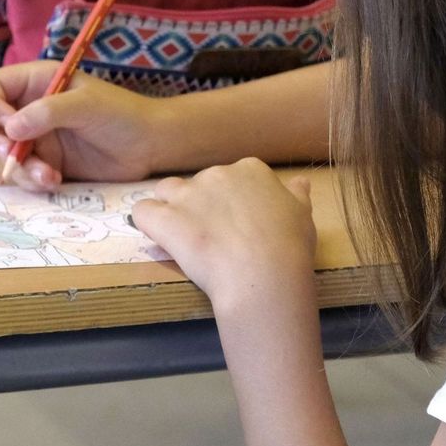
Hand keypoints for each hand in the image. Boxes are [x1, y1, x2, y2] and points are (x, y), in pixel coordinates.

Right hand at [0, 62, 166, 190]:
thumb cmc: (121, 114)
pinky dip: (32, 181)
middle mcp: (29, 108)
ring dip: (18, 168)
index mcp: (36, 82)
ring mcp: (36, 138)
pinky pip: (23, 174)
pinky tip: (54, 182)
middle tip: (8, 156)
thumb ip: (48, 112)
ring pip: (3, 154)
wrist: (149, 146)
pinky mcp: (45, 163)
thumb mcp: (86, 105)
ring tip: (48, 176)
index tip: (7, 122)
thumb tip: (11, 127)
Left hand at [132, 158, 317, 317]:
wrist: (264, 275)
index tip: (237, 223)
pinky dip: (147, 223)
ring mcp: (188, 194)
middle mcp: (217, 174)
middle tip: (214, 237)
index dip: (232, 200)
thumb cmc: (289, 248)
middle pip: (200, 184)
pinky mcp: (165, 218)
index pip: (233, 176)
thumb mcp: (303, 216)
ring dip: (170, 208)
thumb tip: (299, 182)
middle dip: (202, 205)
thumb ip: (296, 196)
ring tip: (181, 235)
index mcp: (251, 170)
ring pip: (166, 190)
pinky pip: (142, 211)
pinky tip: (158, 238)